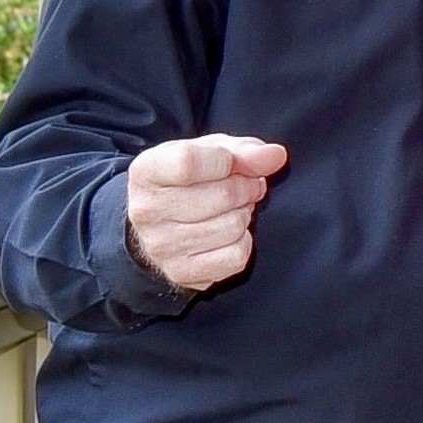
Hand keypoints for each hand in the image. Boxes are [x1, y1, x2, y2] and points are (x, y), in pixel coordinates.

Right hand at [125, 135, 288, 290]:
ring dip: (244, 214)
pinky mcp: (182, 272)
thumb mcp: (211, 151)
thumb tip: (275, 156)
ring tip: (232, 210)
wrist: (161, 221)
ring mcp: (162, 246)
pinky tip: (227, 234)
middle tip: (243, 187)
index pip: (189, 163)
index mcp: (147, 172)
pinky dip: (243, 243)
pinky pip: (237, 256)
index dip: (227, 161)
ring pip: (234, 226)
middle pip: (223, 195)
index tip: (233, 163)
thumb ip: (244, 150)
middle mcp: (147, 211)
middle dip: (246, 187)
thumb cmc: (189, 180)